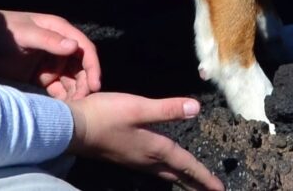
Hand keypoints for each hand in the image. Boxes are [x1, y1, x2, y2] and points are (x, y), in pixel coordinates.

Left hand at [0, 8, 100, 99]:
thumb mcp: (23, 34)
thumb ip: (48, 40)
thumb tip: (74, 47)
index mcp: (59, 31)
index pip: (84, 48)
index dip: (93, 66)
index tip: (95, 86)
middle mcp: (58, 47)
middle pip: (81, 66)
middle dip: (85, 83)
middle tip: (82, 102)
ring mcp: (49, 62)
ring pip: (71, 79)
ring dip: (75, 92)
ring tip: (73, 109)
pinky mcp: (38, 76)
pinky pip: (56, 89)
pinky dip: (62, 99)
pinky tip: (62, 110)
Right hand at [64, 92, 222, 187]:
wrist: (73, 129)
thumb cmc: (106, 115)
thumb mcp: (139, 108)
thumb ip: (167, 109)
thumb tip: (196, 108)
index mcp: (154, 148)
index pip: (185, 163)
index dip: (203, 175)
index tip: (219, 189)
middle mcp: (146, 159)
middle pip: (176, 173)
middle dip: (195, 182)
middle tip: (210, 190)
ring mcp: (134, 159)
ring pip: (164, 173)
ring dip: (180, 177)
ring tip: (192, 182)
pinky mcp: (124, 156)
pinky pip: (153, 169)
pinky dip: (165, 171)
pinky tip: (161, 167)